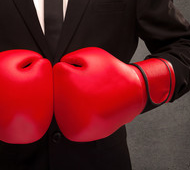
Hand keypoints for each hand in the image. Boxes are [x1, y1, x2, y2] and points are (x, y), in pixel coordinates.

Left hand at [53, 47, 173, 141]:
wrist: (134, 93)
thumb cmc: (112, 71)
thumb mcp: (90, 55)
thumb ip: (67, 59)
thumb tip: (54, 72)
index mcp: (67, 84)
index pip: (57, 73)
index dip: (72, 69)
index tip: (86, 72)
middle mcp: (66, 107)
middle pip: (56, 92)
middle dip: (69, 86)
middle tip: (90, 86)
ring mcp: (72, 122)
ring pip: (60, 108)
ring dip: (70, 102)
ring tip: (90, 97)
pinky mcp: (78, 134)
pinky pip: (68, 122)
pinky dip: (77, 115)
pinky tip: (90, 109)